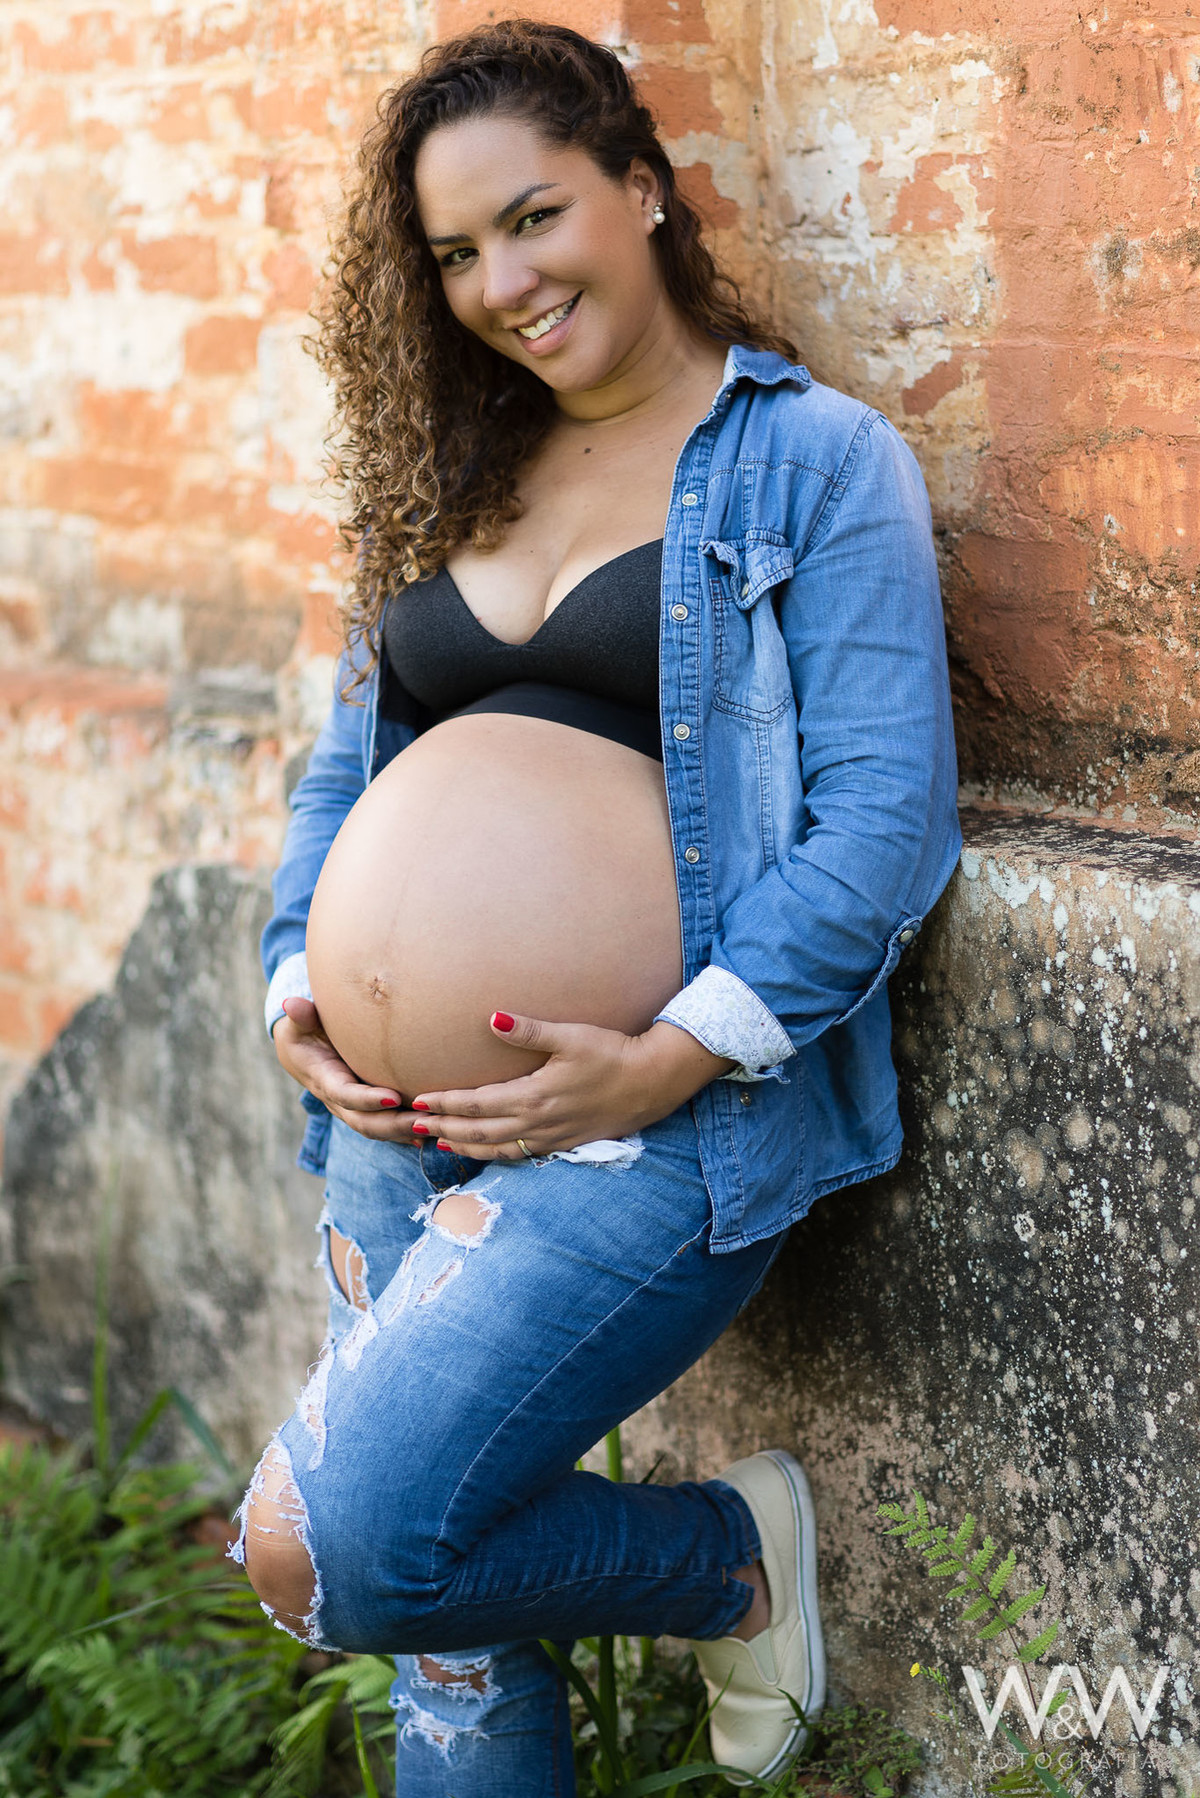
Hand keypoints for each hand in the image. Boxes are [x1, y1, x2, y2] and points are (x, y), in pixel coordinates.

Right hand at [273, 997, 418, 1141]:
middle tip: (425, 1120)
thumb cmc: (304, 1031)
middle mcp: (337, 1101)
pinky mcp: (364, 1110)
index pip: (345, 1094)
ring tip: (434, 1128)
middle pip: (364, 1121)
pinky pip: (385, 1128)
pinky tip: (432, 1133)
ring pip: (377, 1130)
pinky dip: (406, 1133)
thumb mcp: (299, 1023)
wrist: (302, 1054)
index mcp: (323, 1079)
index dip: (367, 1099)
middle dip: (394, 1124)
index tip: (394, 1097)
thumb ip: (301, 1015)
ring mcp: (351, 1109)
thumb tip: (291, 1004)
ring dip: (405, 1132)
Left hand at [410, 1010, 734, 1160]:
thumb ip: (528, 1031)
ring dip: (464, 1145)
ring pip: (496, 1148)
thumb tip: (490, 1019)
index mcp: (534, 1096)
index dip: (446, 1103)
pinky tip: (482, 1149)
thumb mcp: (570, 1036)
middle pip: (479, 1131)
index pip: (477, 1103)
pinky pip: (519, 1154)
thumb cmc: (611, 1052)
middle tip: (412, 1125)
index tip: (419, 1100)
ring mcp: (551, 1137)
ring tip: (438, 1141)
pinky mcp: (563, 1143)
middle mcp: (538, 1122)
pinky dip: (493, 1154)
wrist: (652, 1082)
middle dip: (444, 1128)